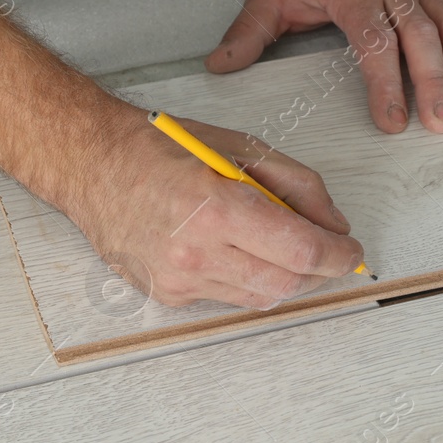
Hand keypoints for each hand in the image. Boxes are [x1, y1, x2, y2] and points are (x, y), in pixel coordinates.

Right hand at [58, 104, 364, 308]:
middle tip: (327, 251)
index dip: (338, 256)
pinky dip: (246, 277)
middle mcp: (195, 252)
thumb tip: (334, 224)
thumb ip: (297, 185)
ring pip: (259, 296)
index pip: (300, 251)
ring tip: (279, 244)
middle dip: (318, 271)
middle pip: (285, 284)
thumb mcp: (240, 146)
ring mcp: (178, 280)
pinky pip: (227, 296)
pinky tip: (235, 249)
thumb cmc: (161, 148)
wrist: (91, 164)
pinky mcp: (167, 294)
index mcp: (217, 207)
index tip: (351, 250)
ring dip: (283, 275)